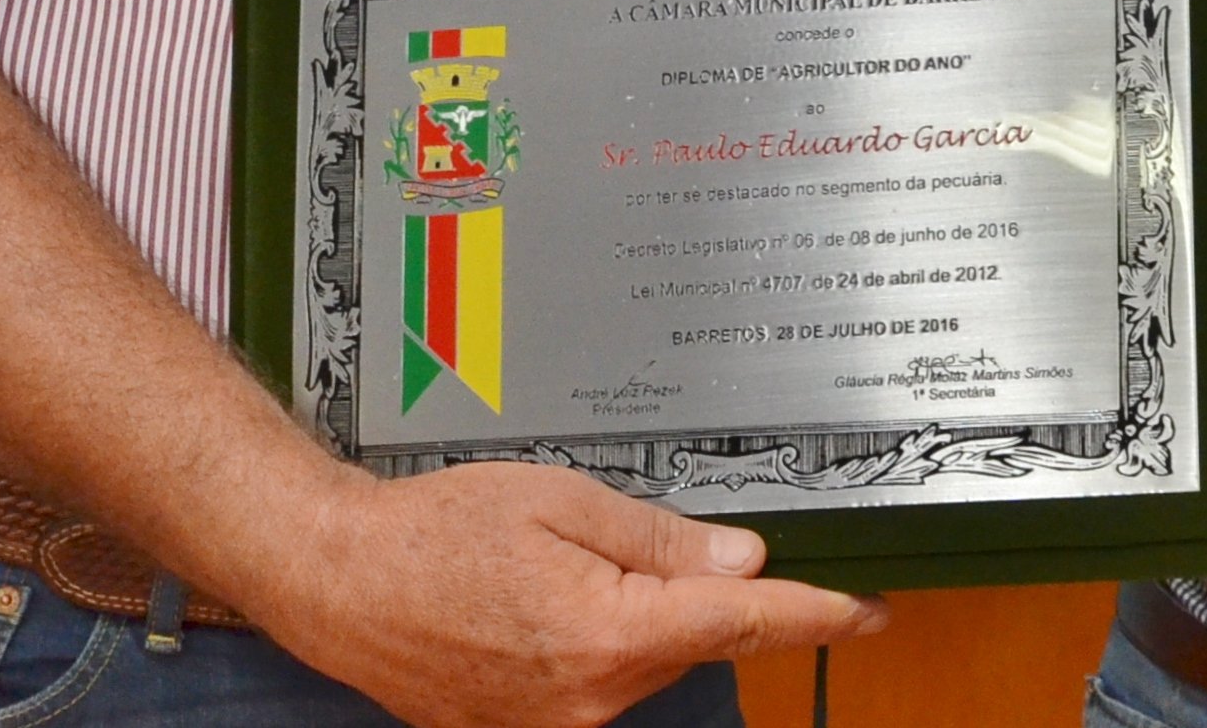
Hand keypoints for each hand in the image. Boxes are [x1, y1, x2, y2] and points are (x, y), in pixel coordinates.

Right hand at [239, 459, 885, 727]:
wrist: (341, 580)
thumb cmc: (432, 533)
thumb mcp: (558, 500)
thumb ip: (660, 536)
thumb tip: (742, 559)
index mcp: (608, 633)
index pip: (741, 624)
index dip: (813, 615)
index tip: (866, 611)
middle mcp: (591, 699)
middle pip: (692, 639)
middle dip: (694, 589)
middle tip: (629, 534)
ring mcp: (560, 725)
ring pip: (645, 661)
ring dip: (636, 611)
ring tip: (556, 559)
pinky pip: (600, 682)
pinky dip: (598, 638)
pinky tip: (544, 598)